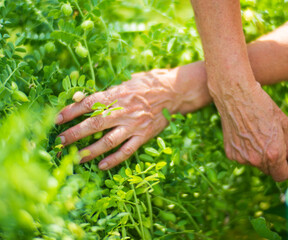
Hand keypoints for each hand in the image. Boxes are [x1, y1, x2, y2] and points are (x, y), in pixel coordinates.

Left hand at [56, 62, 210, 169]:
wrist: (173, 91)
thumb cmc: (146, 84)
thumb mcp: (124, 82)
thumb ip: (104, 92)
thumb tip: (80, 98)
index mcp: (117, 95)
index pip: (89, 103)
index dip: (71, 111)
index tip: (57, 118)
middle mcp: (124, 111)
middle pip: (95, 124)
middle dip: (76, 133)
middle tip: (61, 141)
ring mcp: (134, 125)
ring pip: (109, 141)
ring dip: (91, 150)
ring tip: (76, 158)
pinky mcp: (144, 136)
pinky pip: (127, 150)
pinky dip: (114, 160)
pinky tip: (101, 166)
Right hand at [209, 80, 287, 181]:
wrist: (235, 95)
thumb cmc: (262, 106)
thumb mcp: (283, 123)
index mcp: (273, 154)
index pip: (282, 175)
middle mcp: (256, 160)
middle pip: (269, 171)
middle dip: (274, 162)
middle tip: (274, 144)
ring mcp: (241, 157)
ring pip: (255, 163)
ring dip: (259, 155)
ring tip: (257, 133)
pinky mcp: (230, 153)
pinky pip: (243, 157)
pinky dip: (246, 150)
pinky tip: (245, 134)